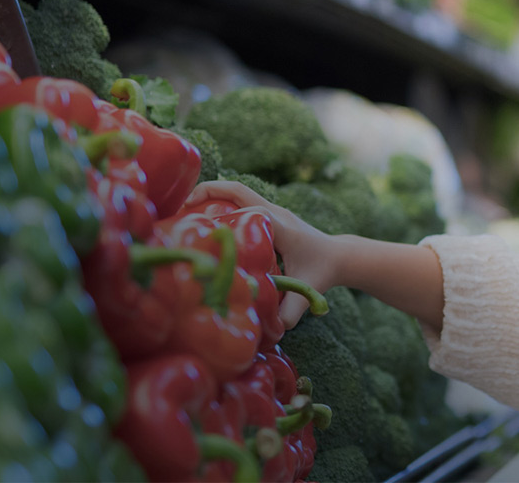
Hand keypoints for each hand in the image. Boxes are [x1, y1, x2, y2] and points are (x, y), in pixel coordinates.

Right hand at [185, 181, 337, 327]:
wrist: (339, 256)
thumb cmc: (323, 272)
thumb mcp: (308, 291)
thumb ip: (290, 311)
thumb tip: (270, 329)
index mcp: (282, 226)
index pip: (250, 213)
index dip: (224, 218)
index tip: (199, 230)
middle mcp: (275, 212)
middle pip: (237, 189)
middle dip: (207, 192)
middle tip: (180, 209)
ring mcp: (271, 209)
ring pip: (236, 191)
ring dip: (210, 194)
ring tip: (183, 211)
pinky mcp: (267, 214)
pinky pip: (239, 200)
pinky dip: (219, 202)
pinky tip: (202, 219)